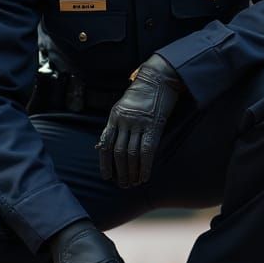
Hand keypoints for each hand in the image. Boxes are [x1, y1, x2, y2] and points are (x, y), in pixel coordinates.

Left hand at [97, 53, 182, 186]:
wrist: (158, 78)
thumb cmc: (142, 93)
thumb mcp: (123, 106)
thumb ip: (117, 123)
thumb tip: (107, 143)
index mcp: (115, 117)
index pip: (105, 143)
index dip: (105, 162)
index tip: (107, 176)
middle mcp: (124, 121)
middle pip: (118, 152)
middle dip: (120, 171)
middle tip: (122, 184)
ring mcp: (139, 123)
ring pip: (131, 154)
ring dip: (132, 171)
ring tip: (133, 183)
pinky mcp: (153, 125)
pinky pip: (147, 150)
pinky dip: (145, 166)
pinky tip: (145, 176)